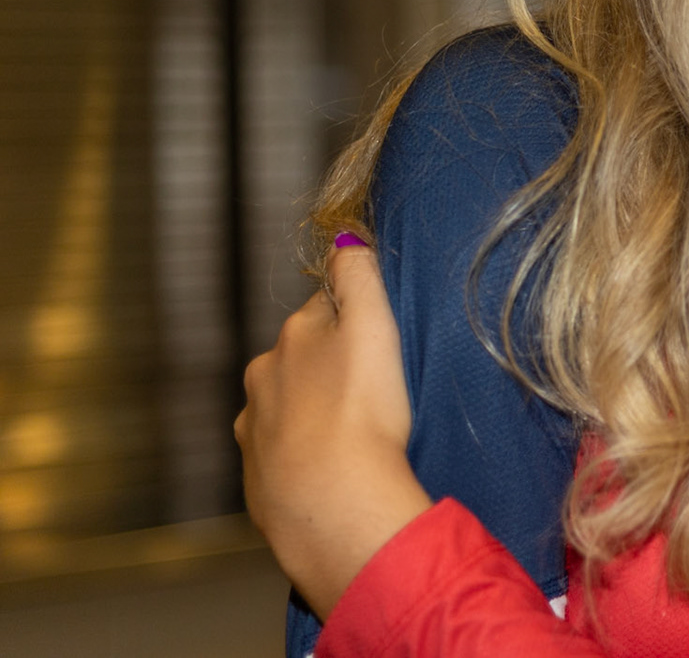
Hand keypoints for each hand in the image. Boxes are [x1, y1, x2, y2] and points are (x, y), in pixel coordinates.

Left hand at [236, 235, 431, 618]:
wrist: (331, 506)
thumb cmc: (362, 414)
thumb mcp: (372, 328)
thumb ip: (358, 275)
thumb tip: (342, 234)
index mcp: (291, 339)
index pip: (324, 310)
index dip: (356, 319)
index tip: (381, 337)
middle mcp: (263, 380)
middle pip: (302, 359)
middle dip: (330, 366)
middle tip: (374, 388)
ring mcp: (255, 432)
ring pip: (288, 407)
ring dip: (315, 412)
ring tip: (355, 434)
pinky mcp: (259, 480)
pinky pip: (286, 457)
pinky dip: (305, 456)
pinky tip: (333, 469)